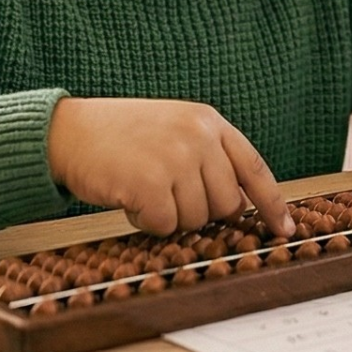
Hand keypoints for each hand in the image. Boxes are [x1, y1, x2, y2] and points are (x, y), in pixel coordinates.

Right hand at [45, 97, 293, 238]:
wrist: (67, 131)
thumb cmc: (117, 136)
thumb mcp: (172, 129)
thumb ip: (206, 157)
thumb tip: (238, 207)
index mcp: (208, 121)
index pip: (254, 167)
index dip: (271, 203)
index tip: (285, 230)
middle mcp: (198, 136)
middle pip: (226, 204)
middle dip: (198, 212)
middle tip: (165, 194)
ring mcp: (176, 158)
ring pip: (197, 219)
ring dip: (168, 217)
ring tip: (141, 188)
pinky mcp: (151, 183)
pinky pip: (166, 226)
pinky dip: (146, 222)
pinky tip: (128, 198)